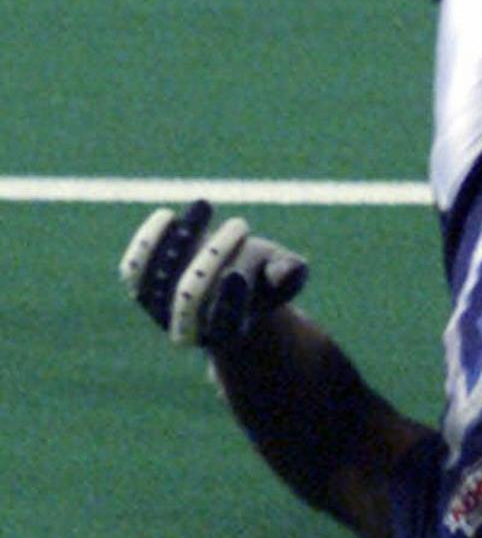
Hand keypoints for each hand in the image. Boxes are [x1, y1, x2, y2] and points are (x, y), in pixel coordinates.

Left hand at [121, 201, 308, 350]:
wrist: (226, 284)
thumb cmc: (262, 279)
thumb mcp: (283, 276)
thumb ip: (290, 275)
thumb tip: (286, 271)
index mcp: (225, 333)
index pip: (223, 321)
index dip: (229, 300)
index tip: (239, 273)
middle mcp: (186, 326)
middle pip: (190, 295)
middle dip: (214, 257)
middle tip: (241, 225)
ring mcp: (158, 309)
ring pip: (163, 274)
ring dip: (185, 237)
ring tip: (206, 204)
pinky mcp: (140, 286)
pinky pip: (135, 266)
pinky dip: (149, 241)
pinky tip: (167, 216)